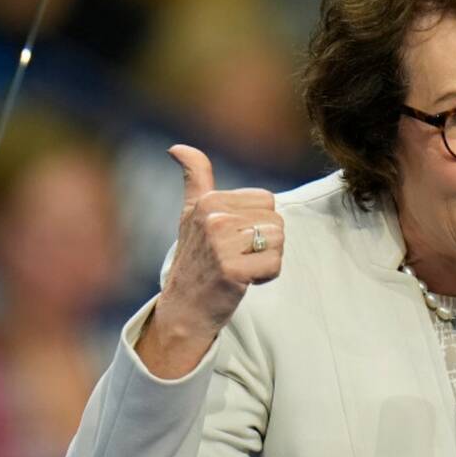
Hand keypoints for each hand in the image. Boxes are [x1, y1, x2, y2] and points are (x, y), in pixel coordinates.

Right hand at [136, 145, 284, 377]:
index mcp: (208, 201)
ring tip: (241, 268)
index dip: (258, 223)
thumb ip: (194, 178)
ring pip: (279, 240)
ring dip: (267, 259)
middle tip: (238, 257)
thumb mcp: (190, 215)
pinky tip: (244, 281)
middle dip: (265, 242)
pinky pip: (275, 264)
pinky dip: (266, 276)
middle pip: (276, 220)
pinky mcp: (232, 270)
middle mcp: (213, 218)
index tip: (234, 240)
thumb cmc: (194, 260)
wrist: (183, 309)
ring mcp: (221, 244)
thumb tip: (177, 147)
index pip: (267, 201)